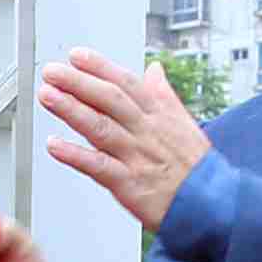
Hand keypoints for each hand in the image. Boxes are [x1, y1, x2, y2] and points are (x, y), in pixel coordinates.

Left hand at [32, 48, 208, 229]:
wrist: (214, 205)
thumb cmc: (197, 168)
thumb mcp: (185, 123)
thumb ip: (164, 95)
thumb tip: (154, 69)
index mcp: (159, 114)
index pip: (126, 83)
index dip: (100, 67)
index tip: (76, 56)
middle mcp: (146, 131)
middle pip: (109, 99)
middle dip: (78, 82)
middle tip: (52, 71)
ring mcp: (137, 156)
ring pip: (100, 127)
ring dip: (71, 110)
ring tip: (47, 95)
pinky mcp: (129, 183)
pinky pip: (98, 166)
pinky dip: (75, 155)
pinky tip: (54, 145)